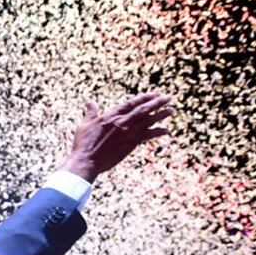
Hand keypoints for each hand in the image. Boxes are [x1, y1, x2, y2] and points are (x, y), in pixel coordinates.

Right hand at [61, 92, 175, 181]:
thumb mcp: (85, 124)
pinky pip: (148, 135)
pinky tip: (166, 130)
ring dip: (161, 114)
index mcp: (111, 115)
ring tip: (171, 110)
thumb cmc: (84, 143)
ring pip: (149, 120)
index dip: (144, 98)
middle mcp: (122, 121)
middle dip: (157, 102)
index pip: (131, 103)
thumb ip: (90, 112)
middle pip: (144, 109)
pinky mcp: (131, 143)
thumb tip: (89, 102)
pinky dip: (158, 132)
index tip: (154, 94)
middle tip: (168, 97)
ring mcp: (128, 132)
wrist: (87, 160)